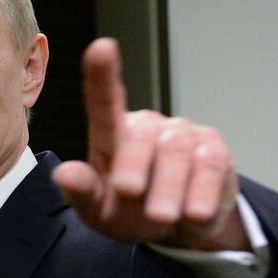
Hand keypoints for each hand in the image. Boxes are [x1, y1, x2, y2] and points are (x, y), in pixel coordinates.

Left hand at [53, 38, 248, 251]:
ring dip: (168, 188)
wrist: (174, 230)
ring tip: (162, 217)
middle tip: (129, 194)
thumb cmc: (127, 212)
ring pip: (177, 150)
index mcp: (111, 136)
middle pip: (140, 135)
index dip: (102, 74)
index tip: (101, 47)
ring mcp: (181, 134)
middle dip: (133, 166)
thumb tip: (65, 173)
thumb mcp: (97, 211)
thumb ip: (80, 193)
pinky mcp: (212, 150)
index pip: (104, 101)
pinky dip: (200, 193)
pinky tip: (193, 214)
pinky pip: (209, 165)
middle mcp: (147, 127)